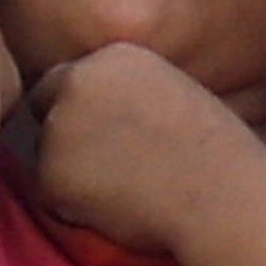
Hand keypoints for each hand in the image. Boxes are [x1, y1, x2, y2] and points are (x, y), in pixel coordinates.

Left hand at [18, 38, 264, 256]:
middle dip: (67, 135)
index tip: (112, 136)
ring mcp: (59, 125)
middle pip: (48, 107)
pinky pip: (51, 195)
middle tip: (111, 167)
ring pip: (47, 153)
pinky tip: (117, 209)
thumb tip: (102, 117)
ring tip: (124, 190)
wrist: (218, 193)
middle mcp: (78, 80)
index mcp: (113, 56)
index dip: (86, 111)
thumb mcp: (172, 94)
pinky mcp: (49, 172)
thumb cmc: (215, 154)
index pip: (72, 79)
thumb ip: (127, 93)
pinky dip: (73, 208)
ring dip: (70, 173)